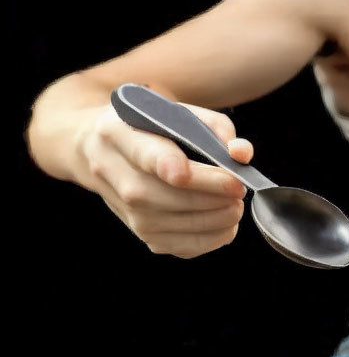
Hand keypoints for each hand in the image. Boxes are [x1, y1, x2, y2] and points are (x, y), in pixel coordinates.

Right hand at [80, 103, 250, 257]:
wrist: (100, 149)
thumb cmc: (151, 127)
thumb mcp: (178, 112)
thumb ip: (215, 127)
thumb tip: (241, 154)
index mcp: (118, 132)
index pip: (147, 154)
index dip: (176, 166)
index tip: (211, 174)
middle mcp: (111, 171)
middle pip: (163, 194)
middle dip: (209, 195)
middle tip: (240, 190)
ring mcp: (121, 206)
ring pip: (168, 222)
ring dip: (212, 219)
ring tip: (236, 206)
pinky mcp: (136, 231)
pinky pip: (172, 245)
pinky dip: (206, 239)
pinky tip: (225, 225)